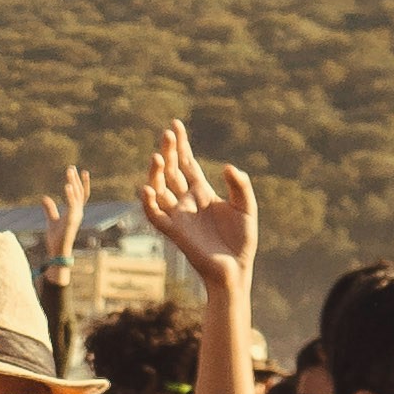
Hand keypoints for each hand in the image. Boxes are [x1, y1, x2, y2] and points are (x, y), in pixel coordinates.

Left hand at [39, 163, 88, 266]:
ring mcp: (76, 216)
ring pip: (77, 195)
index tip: (81, 171)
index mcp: (75, 212)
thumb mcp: (51, 220)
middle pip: (79, 192)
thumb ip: (49, 209)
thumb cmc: (56, 239)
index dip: (82, 183)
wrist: (57, 252)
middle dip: (76, 179)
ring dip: (74, 182)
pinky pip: (72, 204)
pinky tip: (67, 185)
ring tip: (70, 171)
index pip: (81, 195)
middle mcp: (78, 213)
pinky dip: (70, 194)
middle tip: (71, 167)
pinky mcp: (72, 220)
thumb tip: (44, 197)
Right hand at [139, 123, 255, 284]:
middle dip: (169, 151)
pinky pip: (155, 215)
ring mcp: (178, 215)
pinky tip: (147, 188)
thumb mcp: (246, 207)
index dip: (181, 145)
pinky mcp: (174, 232)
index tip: (175, 125)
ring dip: (156, 173)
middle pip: (171, 171)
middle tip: (167, 133)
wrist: (235, 269)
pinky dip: (148, 203)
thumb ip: (240, 186)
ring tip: (158, 157)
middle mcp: (186, 201)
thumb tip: (228, 166)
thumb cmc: (242, 240)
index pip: (187, 163)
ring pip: (159, 189)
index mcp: (202, 192)